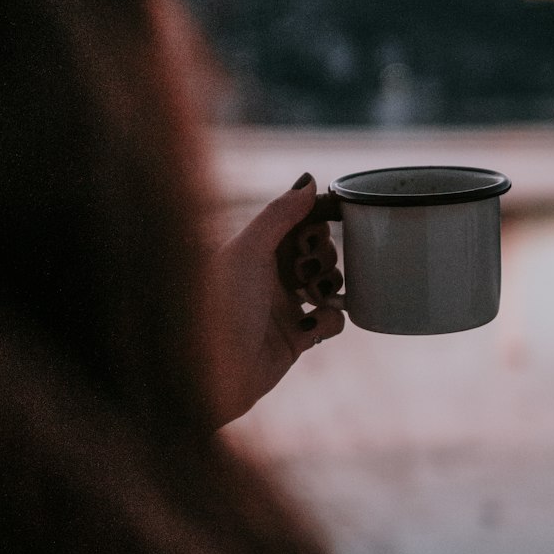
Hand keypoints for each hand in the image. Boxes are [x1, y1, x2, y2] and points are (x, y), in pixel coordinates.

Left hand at [212, 174, 344, 424]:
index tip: (339, 211)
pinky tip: (313, 323)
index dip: (317, 216)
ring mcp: (284, 306)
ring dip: (331, 284)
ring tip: (314, 295)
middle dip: (323, 254)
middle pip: (317, 250)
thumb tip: (309, 181)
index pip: (296, 221)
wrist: (214, 373)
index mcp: (254, 249)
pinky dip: (330, 319)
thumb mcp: (248, 250)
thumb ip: (279, 214)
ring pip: (329, 283)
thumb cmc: (220, 306)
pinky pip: (332, 320)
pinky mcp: (297, 338)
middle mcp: (269, 275)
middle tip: (308, 267)